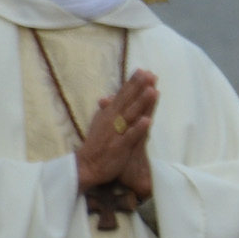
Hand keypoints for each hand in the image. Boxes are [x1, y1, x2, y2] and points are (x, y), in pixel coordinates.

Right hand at [75, 71, 158, 197]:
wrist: (86, 166)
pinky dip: (138, 128)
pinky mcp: (119, 146)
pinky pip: (130, 136)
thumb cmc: (96, 145)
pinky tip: (147, 120)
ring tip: (152, 91)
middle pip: (127, 101)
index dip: (132, 83)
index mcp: (108, 114)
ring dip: (141, 103)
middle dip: (139, 87)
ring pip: (130, 115)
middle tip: (150, 74)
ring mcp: (116, 133)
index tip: (143, 70)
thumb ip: (106, 110)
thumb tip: (110, 97)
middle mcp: (112, 120)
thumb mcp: (99, 124)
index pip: (122, 95)